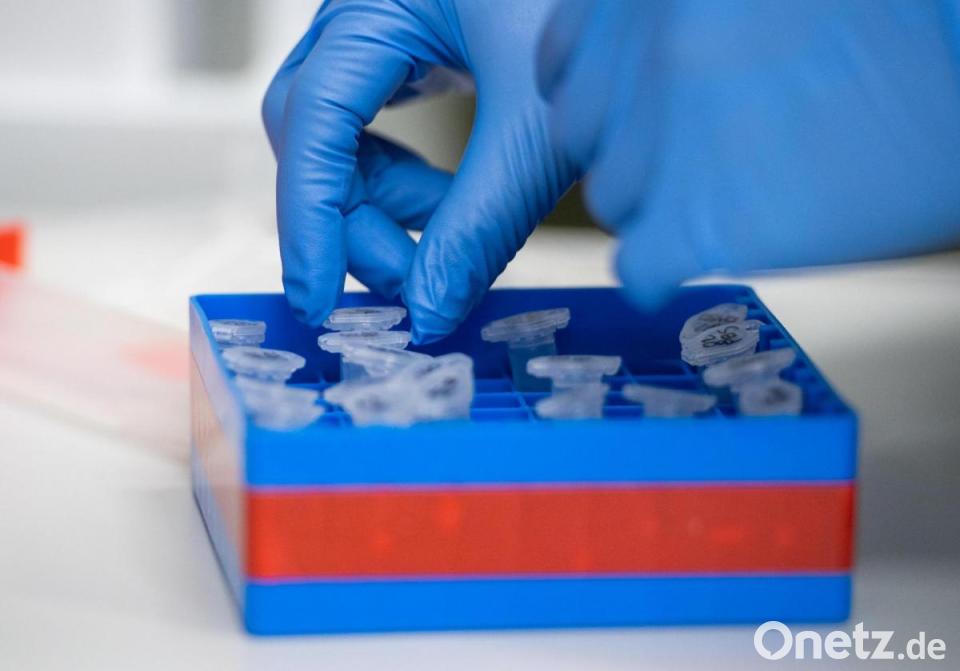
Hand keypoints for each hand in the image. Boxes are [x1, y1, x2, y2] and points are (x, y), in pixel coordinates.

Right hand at [263, 0, 575, 340]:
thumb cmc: (606, 11)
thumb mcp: (538, 128)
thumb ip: (481, 223)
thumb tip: (430, 314)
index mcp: (378, 5)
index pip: (310, 119)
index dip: (309, 219)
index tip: (319, 302)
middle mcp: (363, 14)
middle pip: (312, 136)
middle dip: (351, 221)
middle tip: (407, 283)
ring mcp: (382, 34)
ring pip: (339, 142)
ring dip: (382, 208)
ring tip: (446, 229)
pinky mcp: (409, 54)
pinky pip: (375, 134)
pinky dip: (404, 185)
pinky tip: (446, 203)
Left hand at [539, 0, 959, 308]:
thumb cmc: (901, 27)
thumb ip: (685, 19)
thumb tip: (630, 77)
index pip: (565, 56)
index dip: (597, 93)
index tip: (622, 113)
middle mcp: (655, 40)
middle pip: (585, 131)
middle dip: (630, 149)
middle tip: (692, 156)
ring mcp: (672, 126)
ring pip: (613, 197)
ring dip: (657, 205)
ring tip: (732, 191)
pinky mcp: (700, 215)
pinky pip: (638, 263)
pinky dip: (660, 271)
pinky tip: (701, 253)